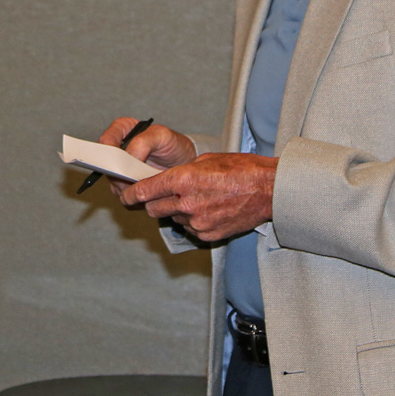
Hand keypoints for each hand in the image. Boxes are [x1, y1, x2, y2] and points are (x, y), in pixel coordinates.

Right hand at [99, 118, 195, 200]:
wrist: (183, 164)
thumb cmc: (173, 145)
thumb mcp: (162, 136)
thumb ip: (143, 141)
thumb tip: (128, 158)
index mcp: (122, 130)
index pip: (106, 141)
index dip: (109, 153)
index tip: (120, 165)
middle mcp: (117, 150)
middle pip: (107, 166)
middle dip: (120, 175)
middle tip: (135, 180)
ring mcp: (120, 170)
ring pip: (114, 183)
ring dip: (128, 188)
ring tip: (147, 186)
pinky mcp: (126, 186)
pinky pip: (124, 195)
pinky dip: (134, 197)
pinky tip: (147, 194)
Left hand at [117, 152, 276, 241]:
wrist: (269, 191)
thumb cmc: (241, 169)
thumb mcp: (206, 161)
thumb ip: (181, 172)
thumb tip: (162, 180)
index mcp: (183, 179)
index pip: (144, 191)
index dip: (131, 194)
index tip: (126, 195)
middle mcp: (186, 202)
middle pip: (153, 208)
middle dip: (153, 201)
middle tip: (163, 194)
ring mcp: (197, 221)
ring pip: (172, 218)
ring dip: (175, 210)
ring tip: (195, 198)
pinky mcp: (207, 234)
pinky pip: (189, 228)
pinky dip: (192, 220)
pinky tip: (207, 209)